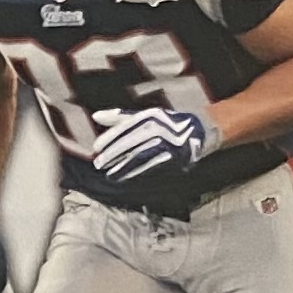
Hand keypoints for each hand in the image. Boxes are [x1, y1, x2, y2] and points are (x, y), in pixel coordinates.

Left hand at [91, 106, 220, 181]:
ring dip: (123, 165)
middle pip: (131, 140)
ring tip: (108, 174)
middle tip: (98, 163)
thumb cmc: (164, 124)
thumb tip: (95, 116)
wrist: (196, 132)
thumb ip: (120, 117)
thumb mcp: (145, 117)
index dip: (110, 137)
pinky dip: (136, 171)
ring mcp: (168, 140)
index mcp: (150, 115)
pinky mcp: (174, 154)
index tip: (96, 147)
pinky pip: (152, 164)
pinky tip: (124, 177)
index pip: (126, 126)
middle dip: (113, 152)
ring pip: (140, 153)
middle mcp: (159, 125)